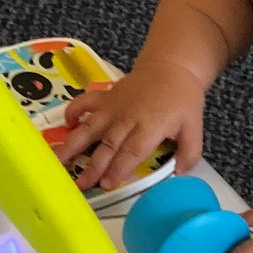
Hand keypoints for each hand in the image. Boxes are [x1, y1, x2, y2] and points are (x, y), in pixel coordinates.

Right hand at [52, 65, 203, 192]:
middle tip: (81, 185)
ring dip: (73, 145)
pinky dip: (73, 111)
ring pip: (90, 127)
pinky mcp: (105, 97)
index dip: (118, 169)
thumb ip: (189, 152)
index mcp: (150, 126)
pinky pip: (84, 102)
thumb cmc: (182, 99)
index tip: (107, 185)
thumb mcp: (194, 127)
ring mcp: (113, 106)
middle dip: (93, 167)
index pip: (131, 151)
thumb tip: (180, 174)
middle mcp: (127, 117)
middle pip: (107, 145)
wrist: (171, 67)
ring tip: (58, 161)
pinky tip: (66, 125)